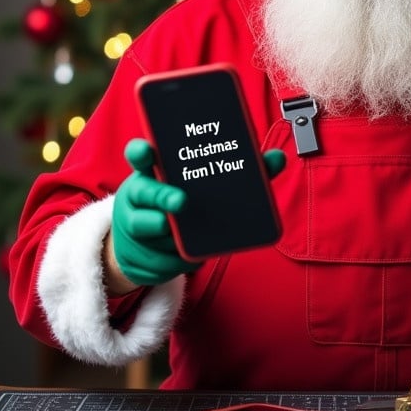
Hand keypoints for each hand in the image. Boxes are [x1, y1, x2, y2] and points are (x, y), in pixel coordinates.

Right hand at [110, 141, 287, 288]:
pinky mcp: (139, 257)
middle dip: (161, 196)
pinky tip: (193, 256)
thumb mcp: (198, 187)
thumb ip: (240, 172)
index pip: (139, 156)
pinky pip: (162, 261)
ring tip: (188, 237)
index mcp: (151, 173)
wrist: (142, 248)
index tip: (147, 149)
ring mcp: (134, 227)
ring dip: (172, 235)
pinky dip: (179, 261)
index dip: (141, 150)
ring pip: (152, 231)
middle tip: (181, 201)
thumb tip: (277, 159)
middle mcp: (137, 197)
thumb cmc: (179, 205)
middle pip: (143, 194)